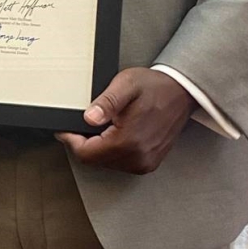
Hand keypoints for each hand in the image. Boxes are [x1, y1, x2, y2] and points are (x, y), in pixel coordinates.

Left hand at [56, 67, 193, 172]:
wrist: (182, 93)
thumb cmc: (156, 87)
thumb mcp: (127, 84)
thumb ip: (106, 102)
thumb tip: (88, 118)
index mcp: (129, 141)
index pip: (86, 154)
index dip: (71, 141)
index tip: (65, 130)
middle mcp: (138, 158)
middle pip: (94, 161)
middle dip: (84, 144)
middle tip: (84, 124)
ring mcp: (145, 163)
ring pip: (106, 163)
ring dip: (98, 148)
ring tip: (105, 126)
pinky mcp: (149, 163)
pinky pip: (120, 163)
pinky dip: (112, 151)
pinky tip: (116, 134)